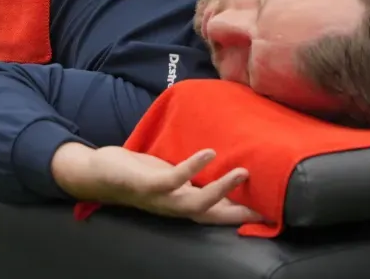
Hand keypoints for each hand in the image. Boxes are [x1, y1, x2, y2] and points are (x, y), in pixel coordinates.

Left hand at [53, 143, 263, 225]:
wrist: (97, 174)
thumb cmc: (139, 174)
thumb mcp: (169, 177)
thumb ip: (192, 177)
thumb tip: (219, 160)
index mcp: (182, 204)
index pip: (217, 215)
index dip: (242, 217)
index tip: (271, 214)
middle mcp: (174, 207)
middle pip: (212, 216)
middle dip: (239, 212)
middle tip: (267, 203)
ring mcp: (161, 198)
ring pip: (196, 203)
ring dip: (221, 190)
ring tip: (243, 172)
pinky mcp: (147, 184)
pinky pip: (173, 180)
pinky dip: (192, 168)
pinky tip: (208, 152)